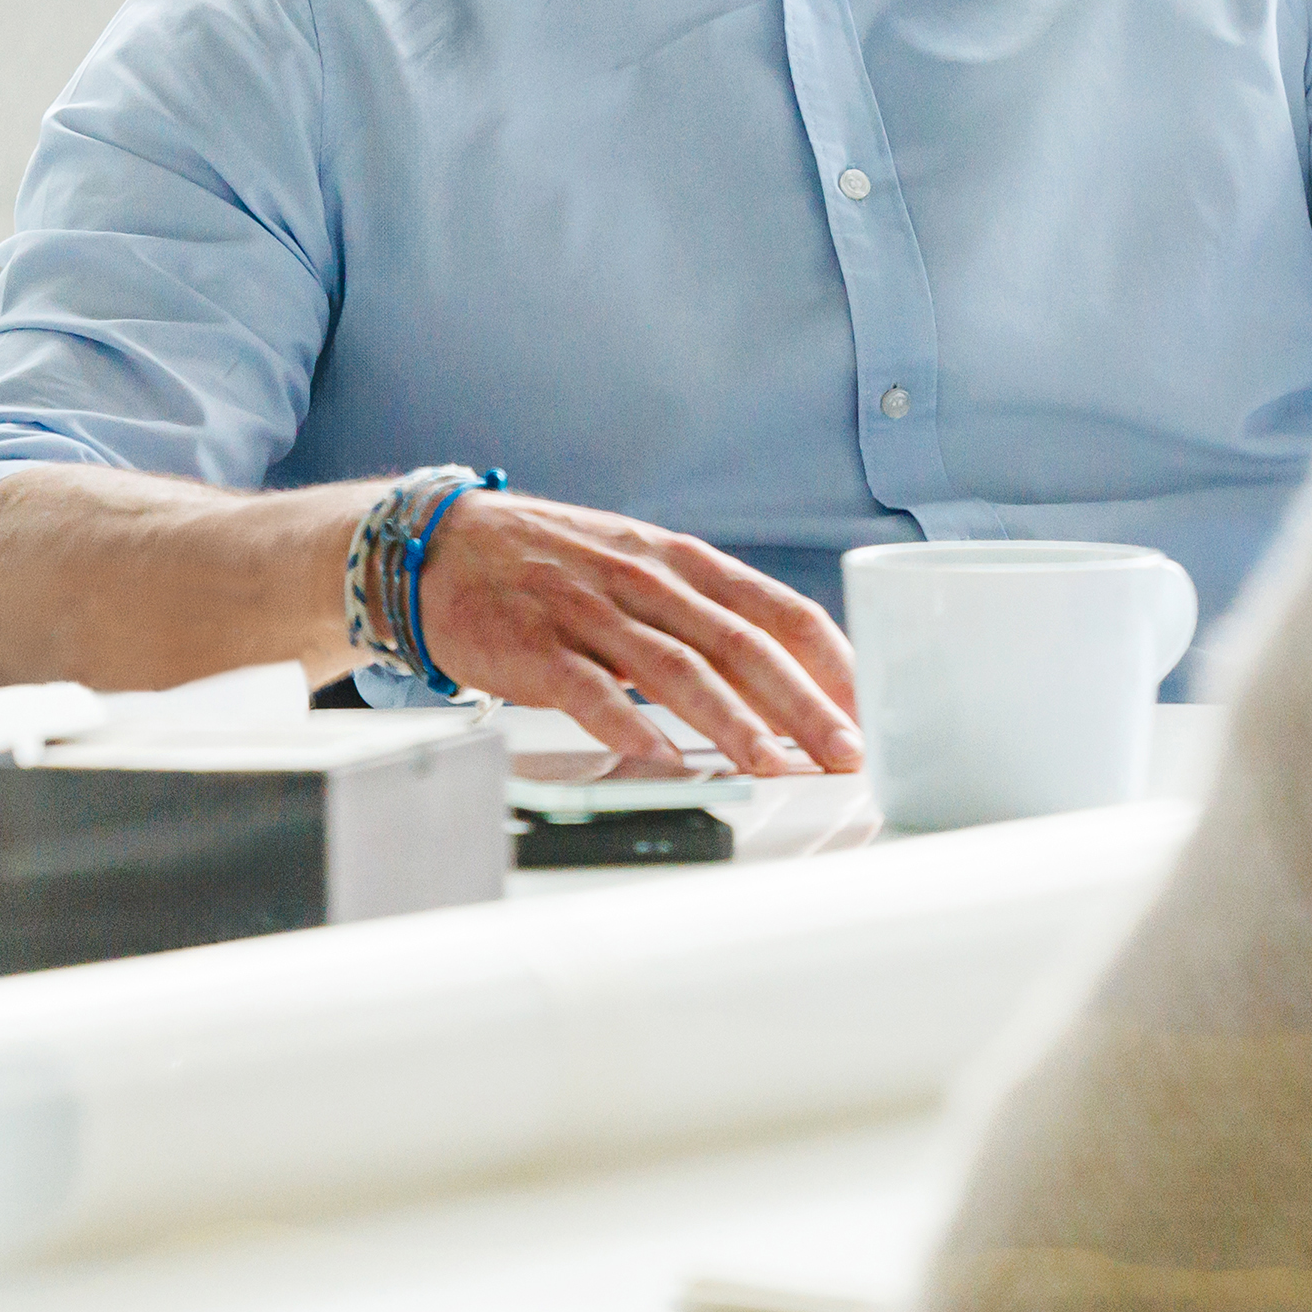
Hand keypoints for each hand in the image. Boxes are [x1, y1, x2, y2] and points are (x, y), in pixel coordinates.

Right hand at [406, 492, 861, 778]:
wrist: (438, 545)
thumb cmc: (551, 566)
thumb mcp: (639, 570)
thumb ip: (703, 616)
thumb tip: (783, 680)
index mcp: (681, 563)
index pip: (778, 608)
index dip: (832, 660)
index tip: (873, 706)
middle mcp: (644, 580)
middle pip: (740, 642)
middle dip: (803, 701)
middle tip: (846, 750)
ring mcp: (588, 610)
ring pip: (674, 666)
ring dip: (730, 720)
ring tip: (772, 766)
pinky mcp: (532, 644)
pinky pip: (587, 687)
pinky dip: (625, 723)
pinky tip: (658, 757)